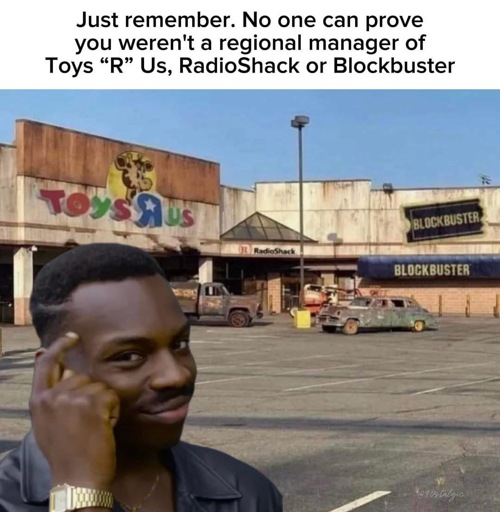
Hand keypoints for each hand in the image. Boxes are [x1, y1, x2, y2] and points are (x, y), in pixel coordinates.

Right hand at [29, 333, 119, 489]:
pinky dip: (113, 411)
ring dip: (103, 404)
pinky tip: (104, 428)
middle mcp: (51, 396)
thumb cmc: (67, 453)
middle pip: (82, 377)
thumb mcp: (48, 422)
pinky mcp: (91, 403)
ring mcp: (71, 398)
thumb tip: (45, 356)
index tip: (73, 337)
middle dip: (92, 395)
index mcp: (38, 402)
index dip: (59, 347)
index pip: (45, 364)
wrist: (77, 478)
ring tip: (94, 427)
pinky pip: (111, 396)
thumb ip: (50, 394)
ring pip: (99, 386)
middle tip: (87, 423)